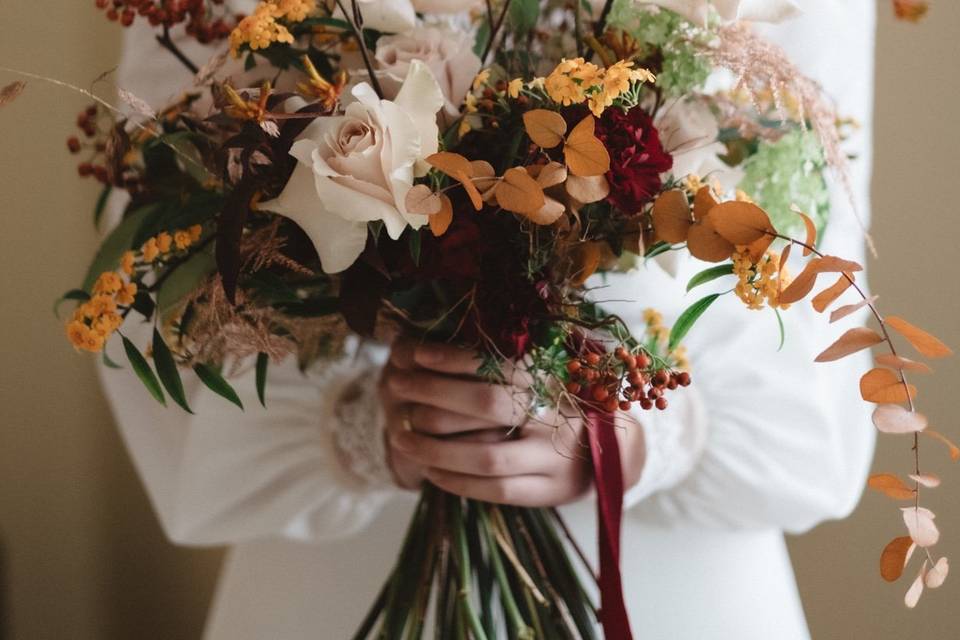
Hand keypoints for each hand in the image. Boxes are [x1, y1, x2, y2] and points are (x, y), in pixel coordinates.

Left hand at [379, 339, 645, 506]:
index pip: (498, 363)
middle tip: (397, 386)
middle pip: (488, 404)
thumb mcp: (555, 368)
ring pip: (487, 456)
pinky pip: (495, 490)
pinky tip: (428, 471)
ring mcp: (557, 458)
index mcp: (561, 376)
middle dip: (434, 394)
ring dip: (435, 447)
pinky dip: (456, 482)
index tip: (414, 352)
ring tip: (401, 435)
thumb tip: (448, 332)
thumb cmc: (568, 400)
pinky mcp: (550, 492)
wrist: (620, 452)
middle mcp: (560, 415)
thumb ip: (516, 353)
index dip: (453, 357)